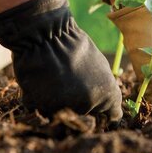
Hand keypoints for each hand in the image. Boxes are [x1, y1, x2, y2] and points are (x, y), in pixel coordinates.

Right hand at [0, 0, 122, 123]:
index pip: (113, 117)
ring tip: (54, 78)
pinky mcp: (39, 106)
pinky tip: (39, 79)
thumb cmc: (75, 46)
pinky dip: (38, 97)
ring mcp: (63, 108)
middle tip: (70, 81)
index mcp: (107, 96)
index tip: (102, 113)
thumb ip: (104, 88)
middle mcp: (87, 106)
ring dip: (57, 102)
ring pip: (61, 112)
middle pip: (84, 114)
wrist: (46, 35)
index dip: (107, 116)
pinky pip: (40, 107)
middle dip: (79, 103)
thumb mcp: (101, 65)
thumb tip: (105, 103)